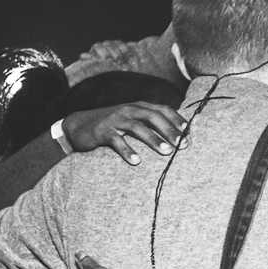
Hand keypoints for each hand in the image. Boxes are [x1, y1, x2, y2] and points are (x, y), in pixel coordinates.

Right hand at [63, 102, 187, 164]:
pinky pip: (117, 140)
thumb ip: (149, 125)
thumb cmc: (111, 126)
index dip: (177, 120)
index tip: (190, 133)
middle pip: (153, 117)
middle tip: (182, 145)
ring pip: (137, 127)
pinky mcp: (102, 131)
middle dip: (170, 130)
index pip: (162, 109)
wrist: (78, 126)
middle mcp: (128, 110)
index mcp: (138, 107)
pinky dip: (127, 150)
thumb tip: (174, 136)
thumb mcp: (131, 121)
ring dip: (153, 139)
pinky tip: (136, 162)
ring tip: (166, 152)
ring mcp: (115, 119)